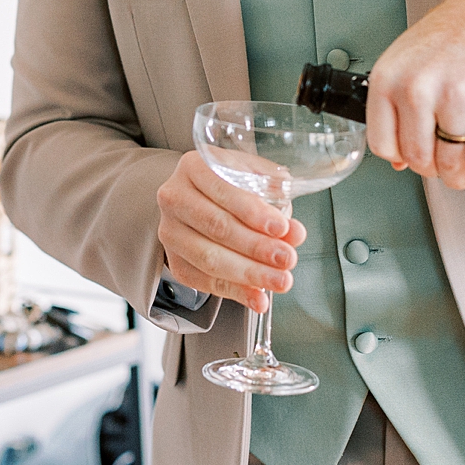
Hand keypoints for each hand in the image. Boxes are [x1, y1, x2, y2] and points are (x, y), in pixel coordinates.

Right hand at [156, 150, 307, 311]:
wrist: (203, 200)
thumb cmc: (233, 186)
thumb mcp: (256, 178)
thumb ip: (276, 200)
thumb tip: (294, 232)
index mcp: (195, 167)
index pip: (224, 190)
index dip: (254, 212)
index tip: (282, 228)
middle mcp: (175, 197)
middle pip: (217, 226)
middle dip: (257, 247)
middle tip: (287, 259)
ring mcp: (171, 231)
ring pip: (209, 258)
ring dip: (250, 274)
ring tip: (279, 281)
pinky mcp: (175, 260)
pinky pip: (204, 282)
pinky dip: (235, 293)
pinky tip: (258, 297)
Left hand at [365, 0, 464, 195]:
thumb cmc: (452, 36)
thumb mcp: (405, 61)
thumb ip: (393, 106)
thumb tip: (395, 159)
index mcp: (388, 78)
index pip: (383, 144)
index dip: (402, 158)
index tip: (414, 159)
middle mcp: (418, 87)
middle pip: (418, 158)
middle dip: (433, 170)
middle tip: (444, 166)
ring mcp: (457, 95)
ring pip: (451, 164)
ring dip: (459, 177)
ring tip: (464, 171)